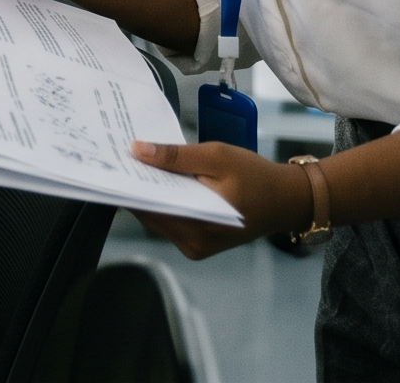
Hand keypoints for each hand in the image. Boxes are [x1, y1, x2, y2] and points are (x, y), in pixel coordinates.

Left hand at [126, 140, 314, 258]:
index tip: (113, 161)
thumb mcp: (216, 156)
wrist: (285, 200)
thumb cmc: (255, 176)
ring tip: (140, 164)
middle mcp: (191, 243)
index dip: (129, 183)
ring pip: (157, 217)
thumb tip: (137, 151)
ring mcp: (193, 246)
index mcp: (198, 225)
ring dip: (149, 193)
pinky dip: (163, 202)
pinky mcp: (196, 243)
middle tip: (123, 156)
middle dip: (137, 186)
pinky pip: (169, 220)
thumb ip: (176, 156)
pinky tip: (161, 180)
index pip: (147, 206)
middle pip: (149, 213)